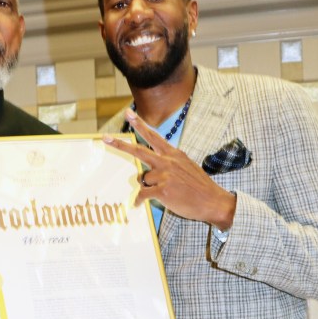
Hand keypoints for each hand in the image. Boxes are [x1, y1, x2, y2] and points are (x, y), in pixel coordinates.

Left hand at [104, 110, 236, 230]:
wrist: (212, 201)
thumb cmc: (199, 187)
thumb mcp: (186, 168)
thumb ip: (168, 165)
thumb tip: (147, 174)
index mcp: (174, 154)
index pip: (153, 136)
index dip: (140, 124)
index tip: (129, 113)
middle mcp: (168, 161)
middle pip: (139, 150)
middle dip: (121, 144)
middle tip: (105, 138)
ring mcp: (165, 175)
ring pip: (142, 178)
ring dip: (145, 186)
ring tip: (158, 192)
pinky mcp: (163, 190)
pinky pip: (142, 194)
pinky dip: (138, 200)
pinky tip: (138, 205)